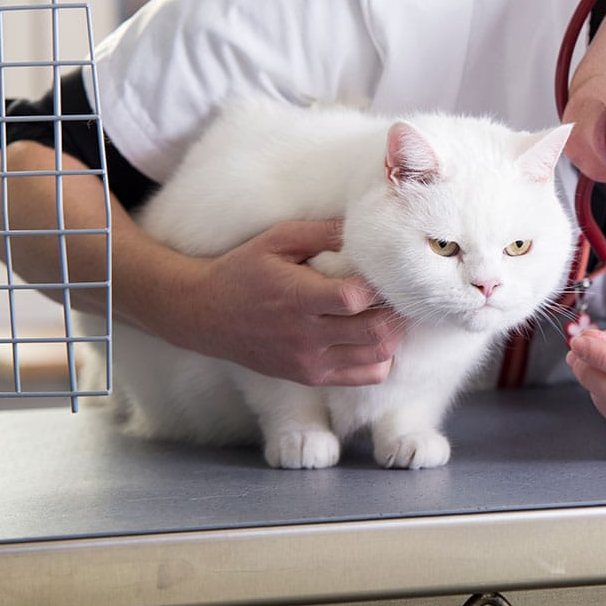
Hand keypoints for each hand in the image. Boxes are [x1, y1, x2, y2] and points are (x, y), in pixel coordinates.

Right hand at [180, 219, 405, 385]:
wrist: (204, 315)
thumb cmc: (242, 271)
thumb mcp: (276, 240)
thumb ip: (321, 232)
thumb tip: (364, 228)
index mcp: (297, 298)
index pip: (354, 299)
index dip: (379, 287)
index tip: (384, 272)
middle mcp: (305, 336)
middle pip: (375, 333)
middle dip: (397, 311)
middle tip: (401, 293)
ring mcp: (309, 362)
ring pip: (377, 358)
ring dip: (393, 335)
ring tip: (390, 313)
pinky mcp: (311, 377)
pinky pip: (363, 377)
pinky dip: (380, 359)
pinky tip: (373, 337)